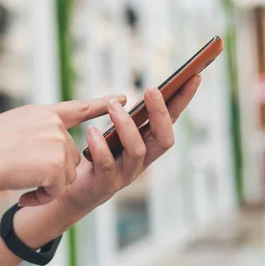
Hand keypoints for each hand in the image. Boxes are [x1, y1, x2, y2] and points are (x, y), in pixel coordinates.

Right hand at [0, 95, 126, 202]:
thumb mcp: (12, 130)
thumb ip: (38, 135)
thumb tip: (57, 159)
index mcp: (42, 113)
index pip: (78, 108)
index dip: (101, 103)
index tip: (122, 98)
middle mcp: (53, 124)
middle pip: (69, 156)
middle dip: (51, 171)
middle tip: (21, 172)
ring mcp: (56, 142)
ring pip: (66, 174)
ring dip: (47, 184)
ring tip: (20, 178)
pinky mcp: (56, 164)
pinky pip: (59, 190)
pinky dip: (43, 196)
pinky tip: (24, 190)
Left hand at [28, 76, 200, 213]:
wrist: (70, 190)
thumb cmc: (91, 157)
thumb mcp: (108, 133)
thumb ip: (118, 119)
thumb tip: (121, 97)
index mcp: (146, 144)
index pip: (171, 120)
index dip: (183, 100)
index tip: (194, 76)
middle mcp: (142, 160)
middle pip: (164, 138)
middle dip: (161, 113)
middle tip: (151, 89)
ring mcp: (126, 174)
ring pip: (138, 150)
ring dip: (126, 124)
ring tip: (112, 105)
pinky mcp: (106, 184)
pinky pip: (107, 164)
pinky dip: (100, 145)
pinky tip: (91, 131)